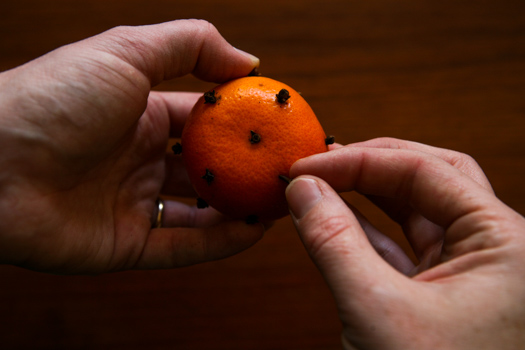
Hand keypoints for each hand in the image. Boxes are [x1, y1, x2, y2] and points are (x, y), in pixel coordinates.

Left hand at [0, 20, 264, 273]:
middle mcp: (141, 160)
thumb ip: (190, 46)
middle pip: (208, 168)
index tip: (282, 125)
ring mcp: (135, 204)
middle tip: (289, 170)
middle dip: (248, 169)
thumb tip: (248, 58)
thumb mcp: (126, 52)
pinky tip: (253, 230)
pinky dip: (219, 242)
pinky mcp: (126, 245)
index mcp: (142, 115)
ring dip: (241, 208)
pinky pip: (183, 245)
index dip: (244, 122)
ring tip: (281, 203)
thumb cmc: (53, 99)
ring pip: (202, 211)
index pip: (206, 119)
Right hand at [286, 138, 524, 348]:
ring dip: (365, 193)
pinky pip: (400, 245)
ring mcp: (467, 271)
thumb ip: (334, 241)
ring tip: (321, 184)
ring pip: (415, 209)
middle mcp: (493, 249)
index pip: (425, 171)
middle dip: (372, 164)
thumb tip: (302, 188)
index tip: (309, 165)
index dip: (360, 161)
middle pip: (429, 176)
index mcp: (504, 243)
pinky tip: (333, 220)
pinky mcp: (440, 292)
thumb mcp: (376, 310)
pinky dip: (364, 230)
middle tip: (322, 162)